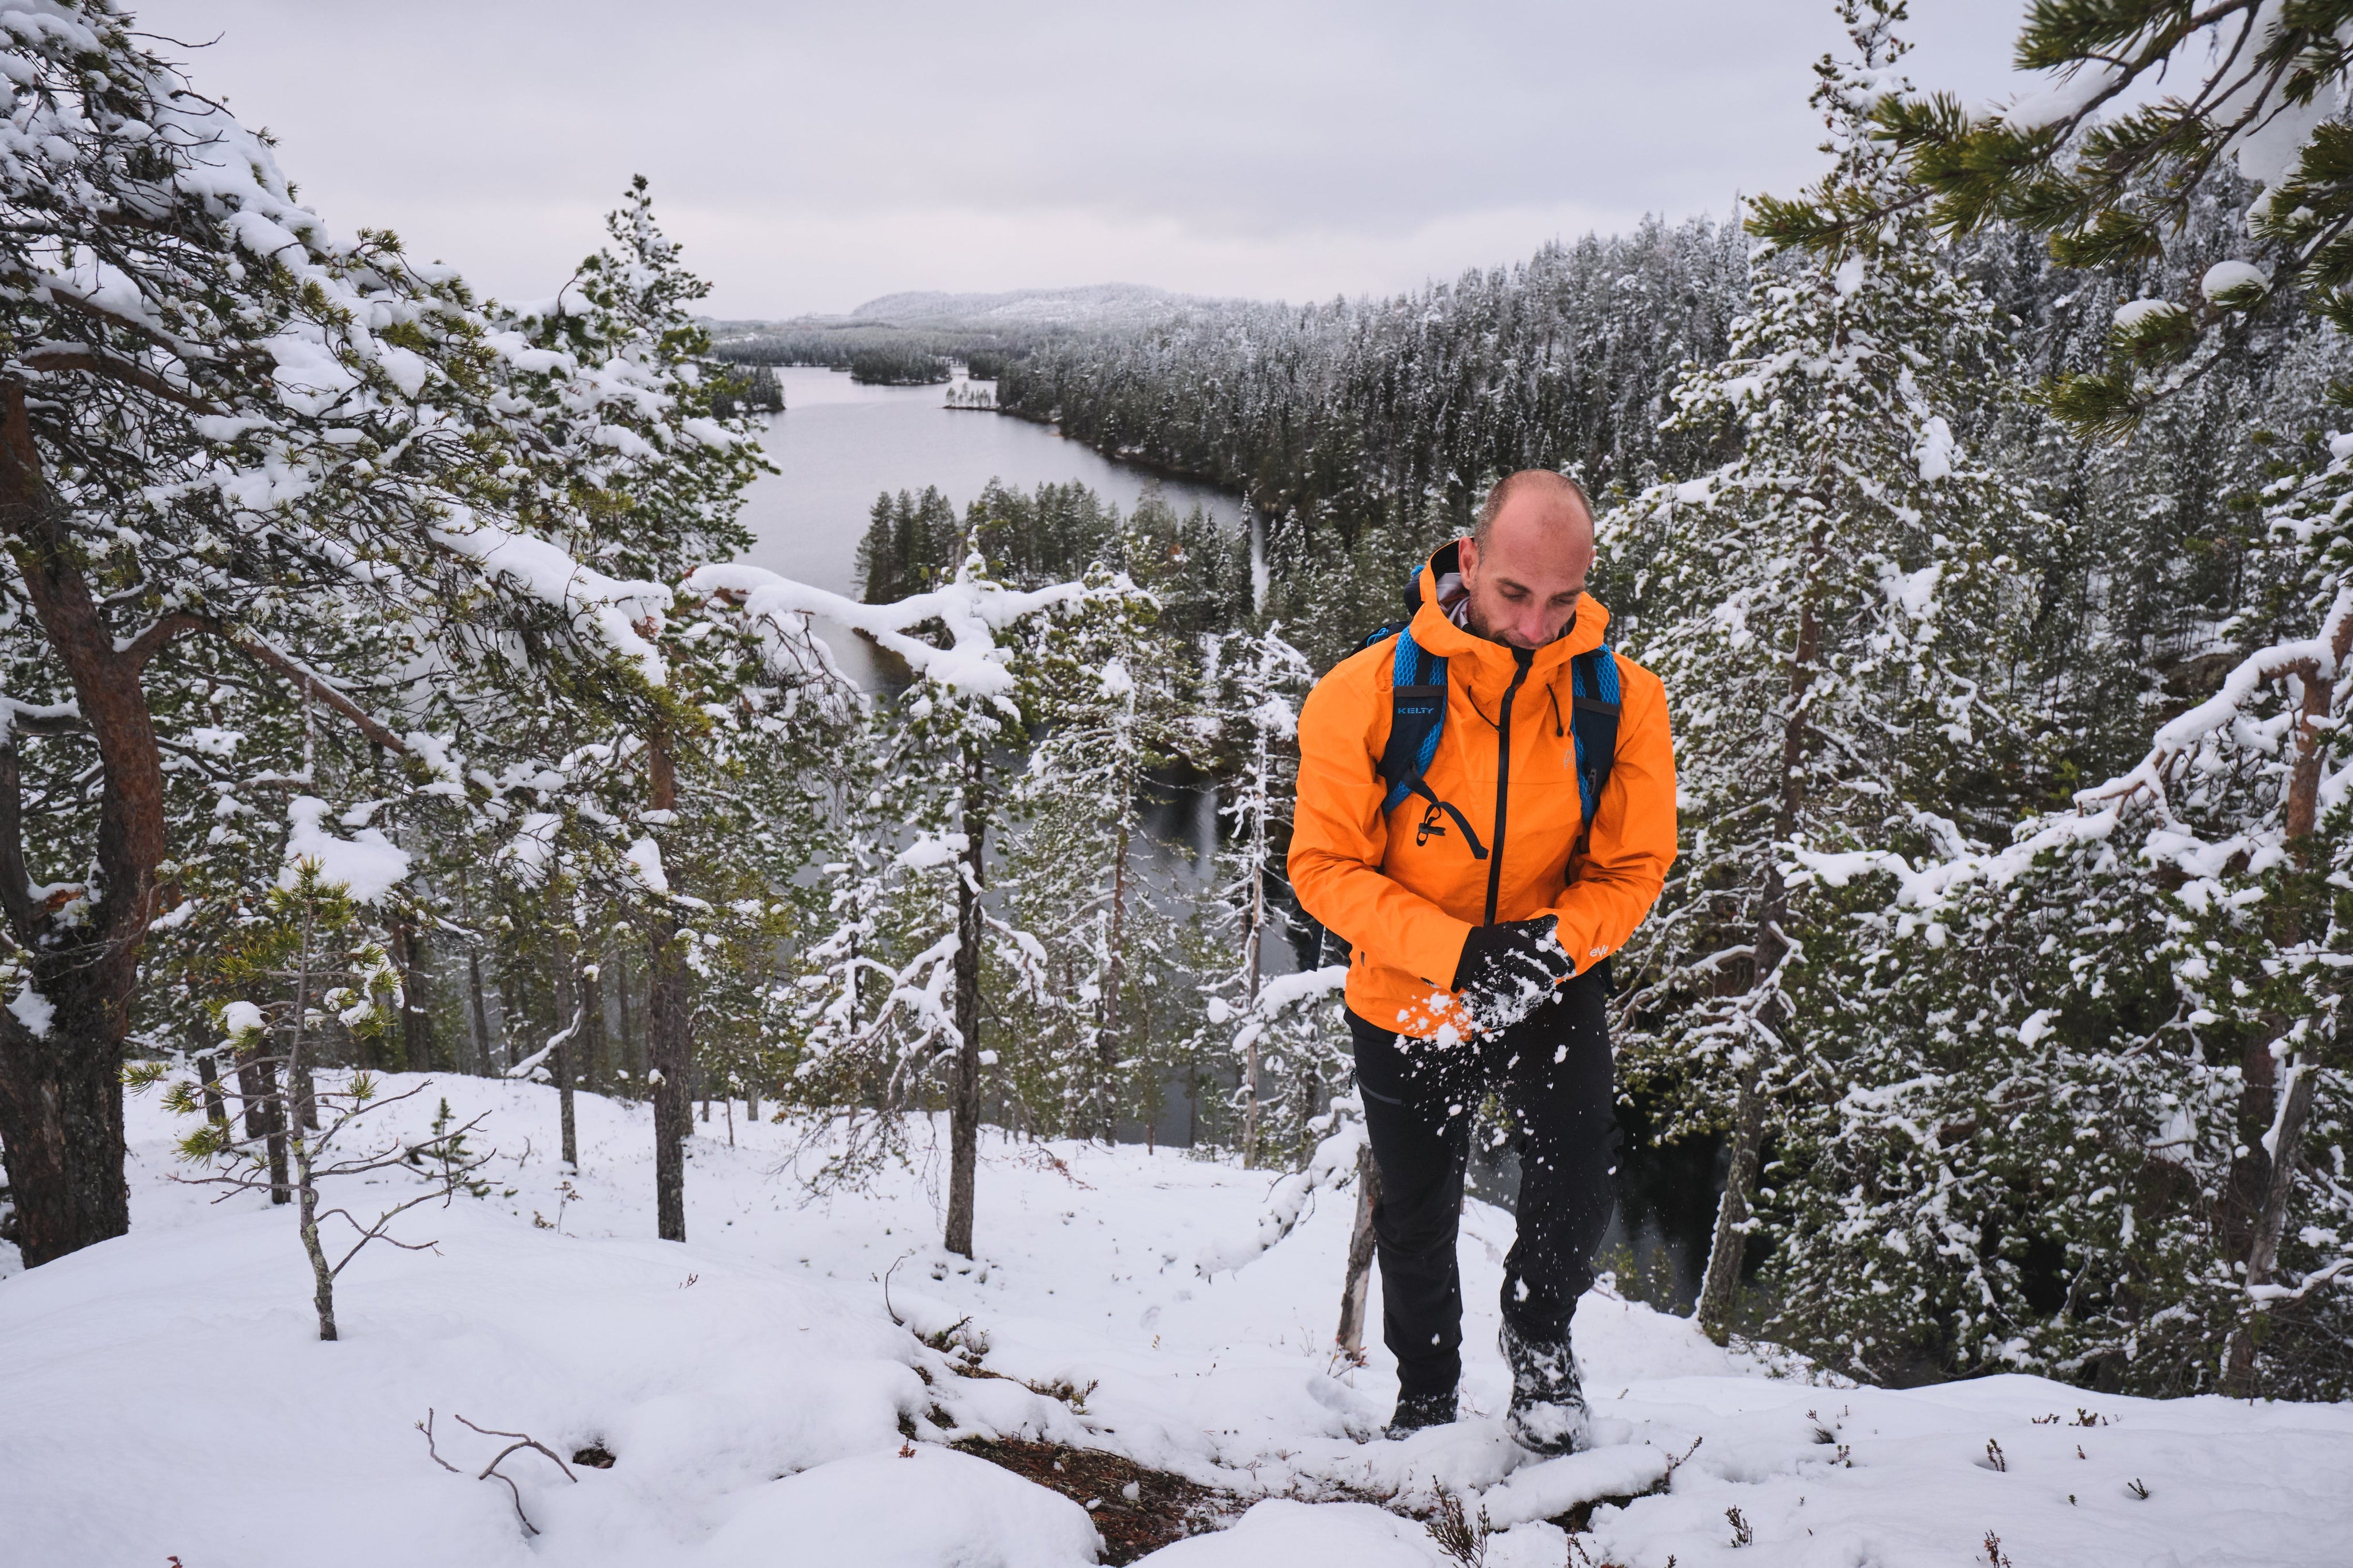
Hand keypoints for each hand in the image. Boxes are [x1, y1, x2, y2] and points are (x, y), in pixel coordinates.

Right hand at [1451, 917, 1574, 1030]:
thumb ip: (1533, 927)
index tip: (1566, 969)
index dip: (1552, 960)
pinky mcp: (1472, 982)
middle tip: (1550, 986)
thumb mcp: (1511, 930)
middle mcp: (1492, 951)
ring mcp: (1481, 968)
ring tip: (1534, 996)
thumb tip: (1555, 920)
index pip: (1532, 949)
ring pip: (1504, 982)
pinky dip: (1500, 1001)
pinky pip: (1488, 995)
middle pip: (1520, 966)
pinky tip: (1513, 1004)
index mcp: (1504, 937)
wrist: (1460, 949)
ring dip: (1521, 991)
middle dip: (1538, 977)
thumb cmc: (1493, 941)